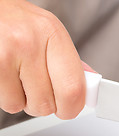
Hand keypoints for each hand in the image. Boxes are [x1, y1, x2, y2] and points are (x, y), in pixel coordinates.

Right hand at [0, 0, 84, 118]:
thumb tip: (90, 87)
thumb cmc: (18, 23)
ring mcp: (6, 54)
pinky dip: (9, 98)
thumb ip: (70, 62)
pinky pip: (8, 104)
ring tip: (21, 79)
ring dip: (25, 101)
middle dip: (48, 107)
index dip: (73, 107)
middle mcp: (30, 43)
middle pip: (50, 103)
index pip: (74, 87)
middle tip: (44, 94)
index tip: (71, 109)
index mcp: (53, 34)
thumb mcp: (50, 33)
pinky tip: (9, 79)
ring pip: (26, 107)